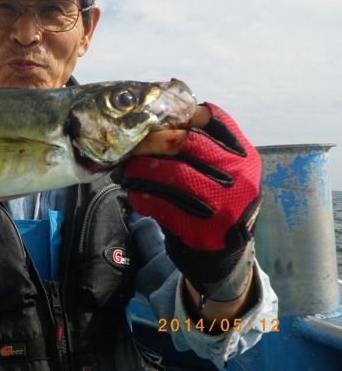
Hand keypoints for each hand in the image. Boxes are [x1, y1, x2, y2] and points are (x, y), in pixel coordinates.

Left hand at [121, 103, 261, 300]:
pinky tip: (136, 194)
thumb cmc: (216, 201)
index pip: (213, 120)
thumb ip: (201, 146)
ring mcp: (223, 205)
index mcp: (243, 156)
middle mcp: (239, 178)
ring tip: (127, 170)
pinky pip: (164, 206)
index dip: (180, 115)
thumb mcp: (223, 171)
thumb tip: (154, 120)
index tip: (156, 119)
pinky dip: (144, 197)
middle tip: (133, 145)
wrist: (225, 255)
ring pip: (173, 174)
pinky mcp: (203, 230)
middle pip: (187, 143)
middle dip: (153, 141)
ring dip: (142, 169)